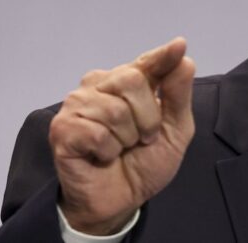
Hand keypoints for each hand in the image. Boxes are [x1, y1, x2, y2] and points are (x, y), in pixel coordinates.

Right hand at [49, 37, 195, 234]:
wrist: (121, 201)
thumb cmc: (145, 163)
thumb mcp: (174, 131)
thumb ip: (178, 96)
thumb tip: (184, 60)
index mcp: (128, 82)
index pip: (147, 62)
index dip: (163, 56)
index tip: (178, 46)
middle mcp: (99, 85)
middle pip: (132, 80)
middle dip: (148, 118)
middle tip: (141, 139)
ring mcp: (77, 104)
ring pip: (115, 110)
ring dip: (127, 139)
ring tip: (120, 149)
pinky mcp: (62, 128)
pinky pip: (96, 132)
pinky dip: (107, 151)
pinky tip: (101, 156)